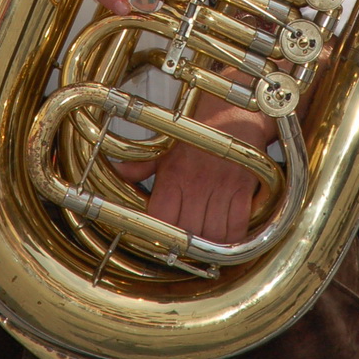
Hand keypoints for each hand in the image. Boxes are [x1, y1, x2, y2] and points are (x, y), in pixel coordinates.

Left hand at [115, 96, 272, 243]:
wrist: (234, 111)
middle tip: (185, 247)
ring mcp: (221, 186)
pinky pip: (238, 225)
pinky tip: (226, 238)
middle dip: (186, 245)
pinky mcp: (242, 188)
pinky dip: (232, 238)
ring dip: (208, 245)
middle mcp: (195, 182)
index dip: (161, 235)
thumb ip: (140, 164)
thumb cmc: (199, 129)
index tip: (163, 240)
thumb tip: (117, 169)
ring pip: (213, 234)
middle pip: (188, 232)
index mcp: (173, 173)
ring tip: (204, 245)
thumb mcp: (165, 145)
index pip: (161, 217)